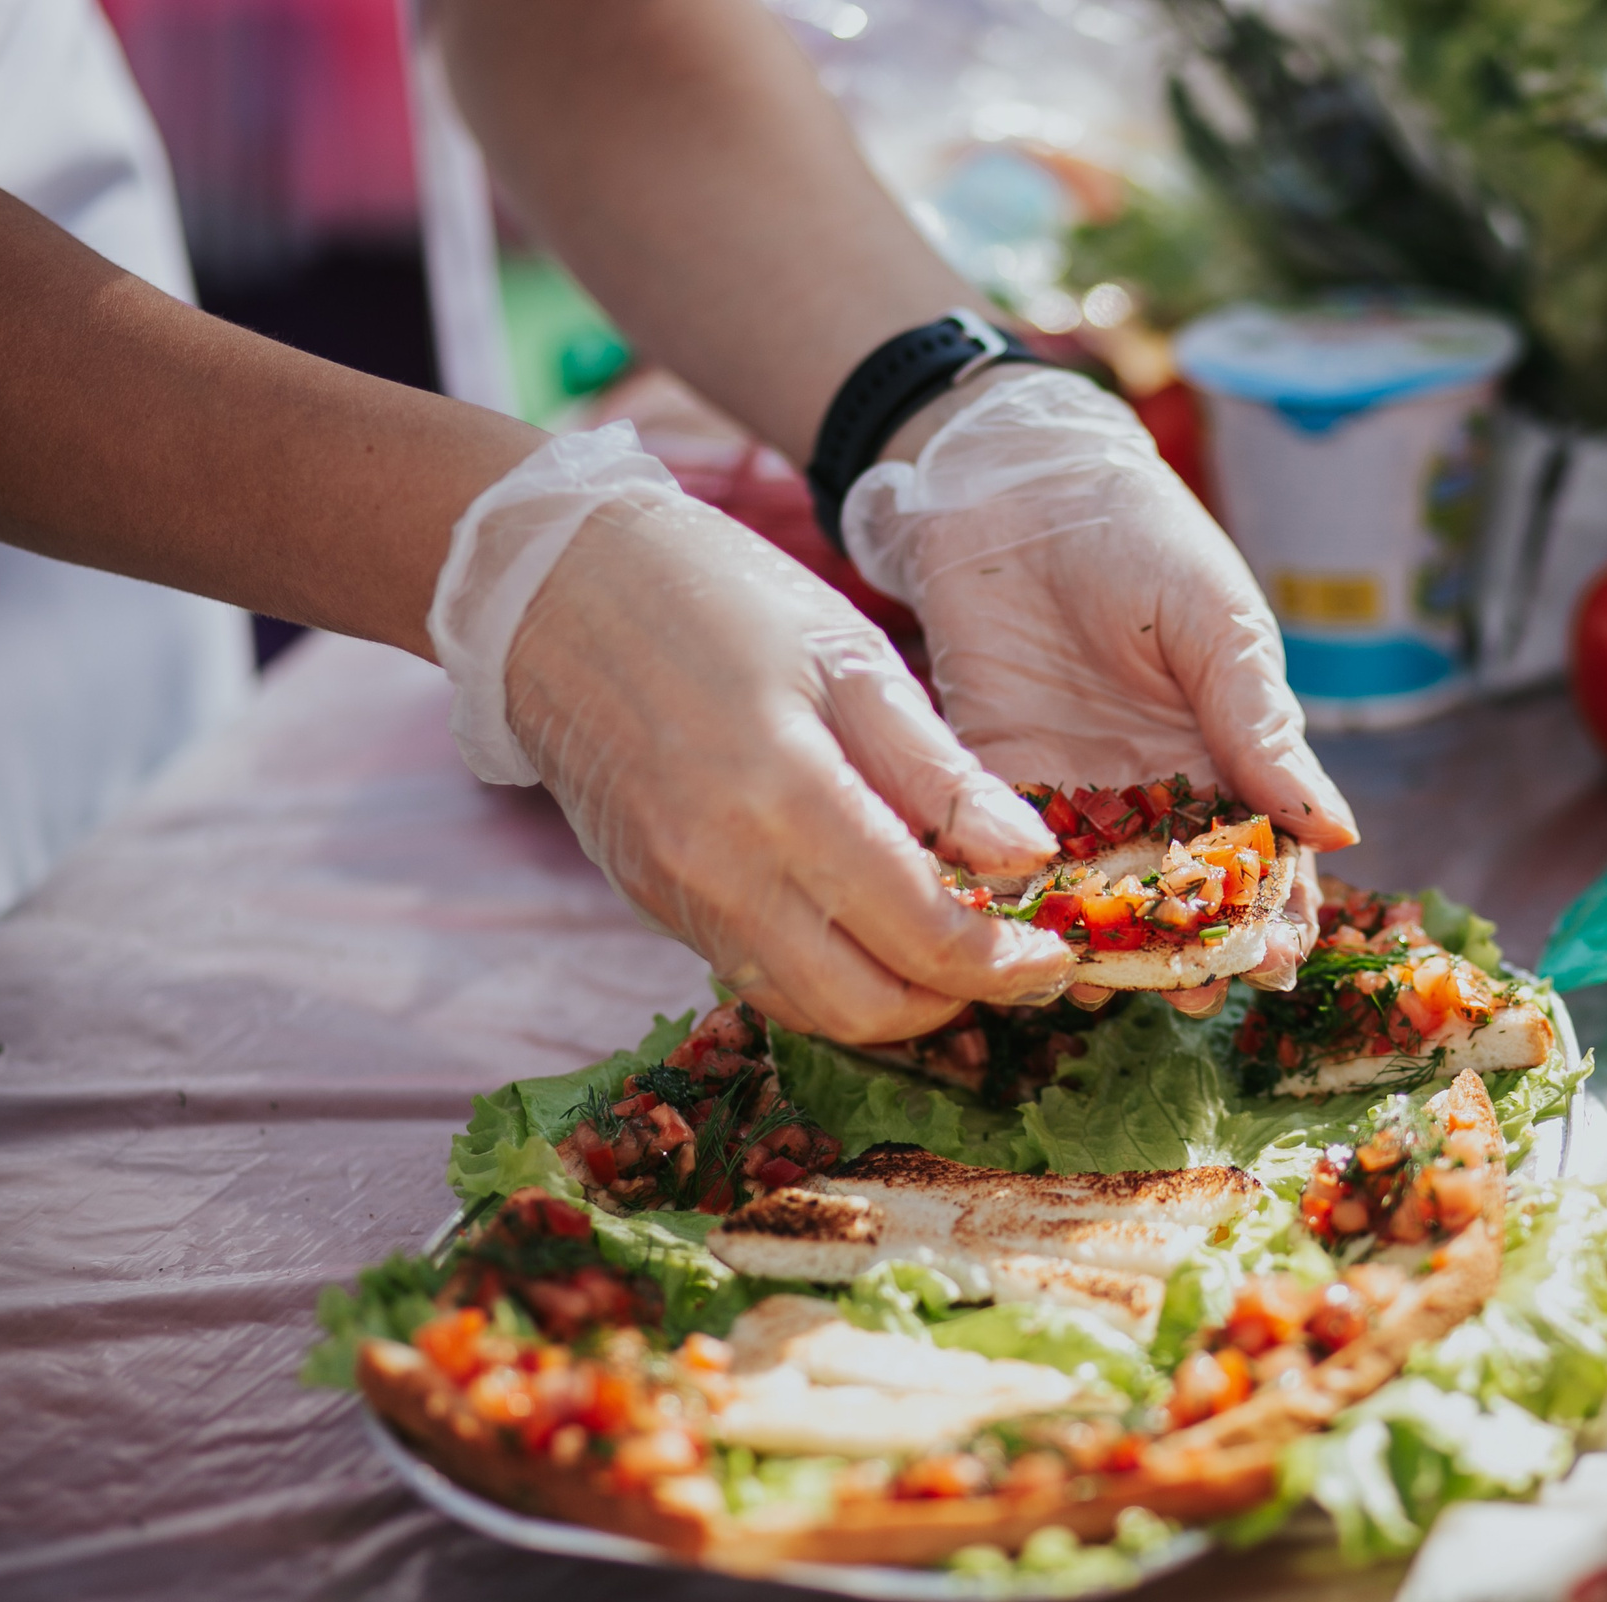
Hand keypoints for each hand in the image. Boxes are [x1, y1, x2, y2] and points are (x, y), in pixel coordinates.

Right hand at [502, 489, 1076, 1042]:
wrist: (550, 586)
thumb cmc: (719, 596)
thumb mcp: (852, 658)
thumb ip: (941, 772)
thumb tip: (1032, 858)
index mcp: (786, 797)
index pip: (921, 936)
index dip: (1004, 965)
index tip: (1056, 953)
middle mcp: (722, 870)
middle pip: (867, 1007)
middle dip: (957, 1002)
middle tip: (1013, 962)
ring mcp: (678, 897)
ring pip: (809, 1010)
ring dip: (893, 1002)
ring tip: (951, 948)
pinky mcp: (651, 902)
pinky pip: (757, 977)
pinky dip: (828, 976)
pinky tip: (871, 926)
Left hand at [843, 367, 1357, 1014]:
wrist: (1019, 483)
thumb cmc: (1141, 538)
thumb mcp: (1218, 626)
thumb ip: (1262, 727)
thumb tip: (1338, 833)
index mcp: (1224, 757)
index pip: (1263, 860)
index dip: (1276, 916)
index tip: (1280, 961)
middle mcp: (1152, 793)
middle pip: (1182, 900)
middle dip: (1194, 955)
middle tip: (1195, 994)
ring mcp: (1071, 794)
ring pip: (1098, 897)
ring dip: (1108, 948)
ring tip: (1113, 986)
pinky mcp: (991, 779)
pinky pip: (1006, 860)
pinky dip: (1018, 904)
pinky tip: (1029, 941)